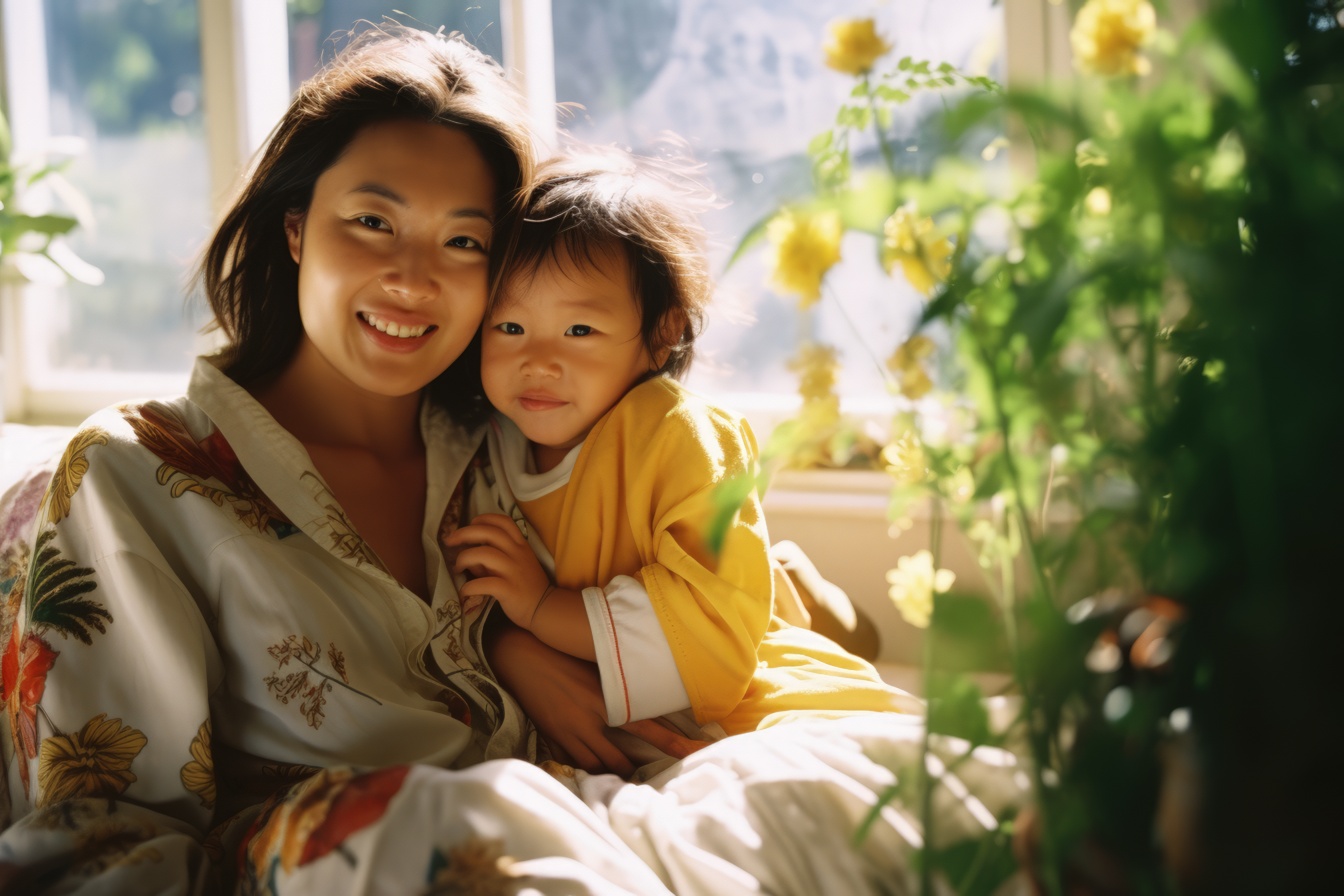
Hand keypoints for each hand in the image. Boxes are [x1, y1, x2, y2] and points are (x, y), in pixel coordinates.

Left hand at [444, 514, 550, 626]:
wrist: (544, 607)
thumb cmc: (526, 585)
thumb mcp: (513, 565)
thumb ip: (493, 558)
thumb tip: (469, 556)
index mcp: (520, 545)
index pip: (504, 522)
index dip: (484, 518)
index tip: (471, 523)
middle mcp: (517, 553)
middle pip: (489, 532)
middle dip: (464, 533)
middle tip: (449, 541)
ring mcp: (513, 571)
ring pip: (483, 554)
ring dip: (464, 558)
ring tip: (457, 568)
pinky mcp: (508, 589)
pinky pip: (484, 583)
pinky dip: (469, 586)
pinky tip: (464, 591)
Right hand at [486, 621, 710, 775]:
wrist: (518, 656)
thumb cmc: (559, 653)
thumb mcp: (593, 665)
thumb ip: (615, 684)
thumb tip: (640, 692)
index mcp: (604, 699)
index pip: (647, 726)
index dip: (671, 742)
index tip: (692, 753)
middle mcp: (588, 721)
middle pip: (620, 758)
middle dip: (636, 770)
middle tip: (654, 778)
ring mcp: (568, 732)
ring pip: (597, 765)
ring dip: (612, 774)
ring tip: (626, 781)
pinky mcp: (552, 737)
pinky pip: (573, 762)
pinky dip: (585, 768)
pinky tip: (593, 771)